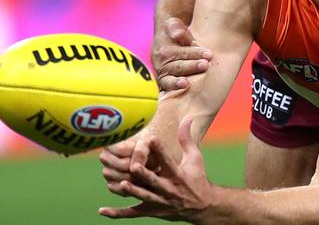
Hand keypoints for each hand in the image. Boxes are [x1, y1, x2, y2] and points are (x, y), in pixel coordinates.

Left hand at [98, 117, 215, 222]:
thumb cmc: (197, 178)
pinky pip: (133, 213)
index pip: (169, 160)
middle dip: (145, 175)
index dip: (161, 150)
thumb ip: (187, 138)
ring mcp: (159, 201)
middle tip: (133, 166)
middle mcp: (169, 189)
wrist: (201, 207)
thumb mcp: (195, 158)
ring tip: (120, 184)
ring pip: (144, 197)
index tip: (152, 138)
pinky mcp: (152, 211)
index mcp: (178, 174)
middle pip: (155, 181)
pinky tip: (103, 210)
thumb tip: (188, 117)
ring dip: (133, 191)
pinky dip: (118, 213)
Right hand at [152, 18, 211, 91]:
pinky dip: (173, 91)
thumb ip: (175, 28)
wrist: (168, 38)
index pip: (180, 53)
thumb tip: (177, 34)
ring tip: (187, 83)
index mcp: (164, 50)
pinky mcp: (165, 84)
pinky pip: (168, 89)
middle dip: (192, 66)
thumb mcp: (174, 25)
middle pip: (177, 67)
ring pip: (170, 80)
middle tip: (206, 65)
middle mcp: (161, 64)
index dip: (194, 53)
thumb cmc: (176, 32)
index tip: (209, 53)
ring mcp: (163, 75)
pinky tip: (180, 94)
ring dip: (179, 82)